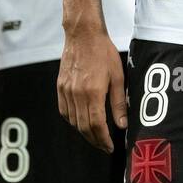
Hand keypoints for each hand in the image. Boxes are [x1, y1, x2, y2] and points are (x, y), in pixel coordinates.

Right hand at [57, 24, 124, 152]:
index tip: (110, 147)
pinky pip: (64, 111)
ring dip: (84, 132)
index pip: (96, 125)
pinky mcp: (60, 87)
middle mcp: (77, 94)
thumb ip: (118, 103)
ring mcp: (66, 91)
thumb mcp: (118, 77)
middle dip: (94, 140)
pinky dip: (72, 120)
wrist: (83, 35)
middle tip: (104, 146)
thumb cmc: (103, 53)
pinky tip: (80, 122)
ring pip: (73, 121)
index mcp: (93, 92)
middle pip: (83, 127)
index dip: (103, 139)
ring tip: (95, 136)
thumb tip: (122, 124)